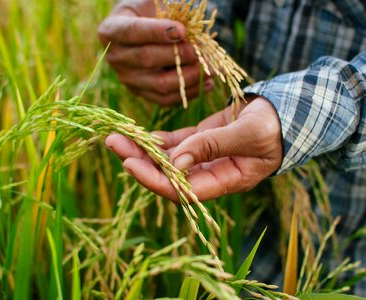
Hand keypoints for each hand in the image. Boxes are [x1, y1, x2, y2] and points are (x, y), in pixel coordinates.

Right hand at [98, 0, 213, 105]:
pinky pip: (166, 99)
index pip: (133, 32)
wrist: (141, 30)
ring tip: (210, 68)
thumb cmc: (149, 12)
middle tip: (200, 50)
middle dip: (178, 55)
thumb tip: (190, 31)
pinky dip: (189, 92)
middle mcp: (115, 57)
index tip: (182, 30)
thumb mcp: (153, 3)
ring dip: (189, 77)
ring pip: (159, 84)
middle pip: (147, 60)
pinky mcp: (141, 93)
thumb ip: (168, 12)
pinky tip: (207, 82)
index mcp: (111, 30)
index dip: (157, 32)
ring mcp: (127, 79)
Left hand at [105, 97, 282, 200]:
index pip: (182, 190)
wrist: (284, 112)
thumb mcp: (248, 135)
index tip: (129, 163)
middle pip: (167, 174)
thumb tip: (176, 162)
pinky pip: (173, 144)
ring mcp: (203, 158)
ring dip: (142, 149)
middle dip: (139, 161)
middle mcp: (209, 174)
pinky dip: (156, 140)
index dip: (154, 179)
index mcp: (225, 181)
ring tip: (116, 135)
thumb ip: (212, 147)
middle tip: (113, 143)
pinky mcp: (200, 141)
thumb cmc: (275, 126)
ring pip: (167, 158)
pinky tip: (138, 134)